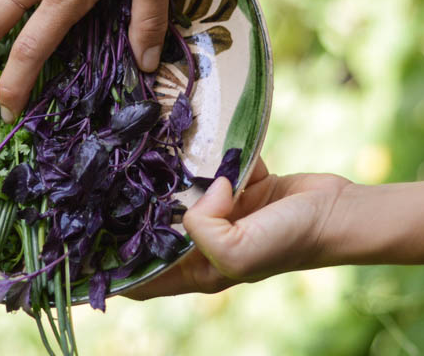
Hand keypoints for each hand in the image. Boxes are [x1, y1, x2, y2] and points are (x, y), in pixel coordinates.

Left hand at [126, 158, 351, 298]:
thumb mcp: (240, 250)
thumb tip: (200, 192)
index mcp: (199, 270)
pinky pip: (217, 167)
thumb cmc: (291, 239)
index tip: (84, 245)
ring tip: (155, 149)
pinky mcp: (241, 187)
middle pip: (157, 230)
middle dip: (136, 209)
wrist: (339, 211)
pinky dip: (219, 156)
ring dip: (179, 173)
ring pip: (185, 192)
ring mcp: (224, 213)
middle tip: (107, 179)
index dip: (113, 270)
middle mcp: (206, 242)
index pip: (142, 279)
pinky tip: (217, 145)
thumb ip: (204, 230)